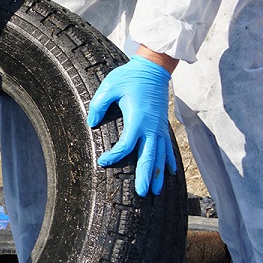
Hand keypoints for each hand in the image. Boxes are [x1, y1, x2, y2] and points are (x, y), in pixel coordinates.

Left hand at [88, 56, 176, 195]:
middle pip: (149, 157)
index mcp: (138, 119)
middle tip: (142, 193)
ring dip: (159, 174)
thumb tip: (92, 122)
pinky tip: (170, 173)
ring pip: (161, 156)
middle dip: (146, 176)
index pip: (127, 144)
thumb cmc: (130, 77)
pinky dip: (169, 161)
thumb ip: (99, 104)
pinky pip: (168, 148)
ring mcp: (160, 127)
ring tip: (156, 191)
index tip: (103, 162)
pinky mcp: (163, 126)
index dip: (115, 156)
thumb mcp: (110, 86)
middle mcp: (152, 127)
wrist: (153, 69)